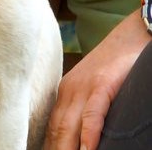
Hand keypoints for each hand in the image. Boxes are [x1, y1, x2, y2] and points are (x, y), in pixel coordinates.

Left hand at [44, 10, 150, 149]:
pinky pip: (93, 113)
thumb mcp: (89, 87)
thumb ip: (81, 109)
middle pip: (57, 130)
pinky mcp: (102, 85)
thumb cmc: (110, 66)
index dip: (48, 147)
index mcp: (64, 93)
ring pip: (70, 125)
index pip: (51, 128)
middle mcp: (69, 91)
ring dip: (67, 149)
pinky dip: (89, 133)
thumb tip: (78, 138)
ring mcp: (84, 88)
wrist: (128, 37)